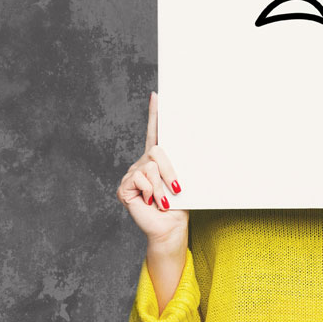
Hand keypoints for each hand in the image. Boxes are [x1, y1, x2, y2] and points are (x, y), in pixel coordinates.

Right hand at [116, 92, 187, 249]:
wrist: (171, 225)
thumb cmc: (180, 204)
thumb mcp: (183, 179)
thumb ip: (180, 163)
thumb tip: (198, 144)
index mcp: (157, 159)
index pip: (155, 132)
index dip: (155, 114)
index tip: (157, 95)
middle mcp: (142, 163)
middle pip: (156, 151)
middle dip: (170, 170)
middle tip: (178, 187)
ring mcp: (132, 175)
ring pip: (150, 167)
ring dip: (162, 186)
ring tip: (163, 200)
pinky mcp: (125, 187)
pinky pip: (141, 179)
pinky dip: (151, 192)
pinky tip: (151, 202)